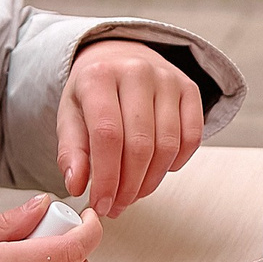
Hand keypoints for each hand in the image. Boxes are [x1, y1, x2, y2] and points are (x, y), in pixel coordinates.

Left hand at [58, 39, 202, 218]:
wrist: (120, 55)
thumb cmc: (93, 90)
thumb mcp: (70, 114)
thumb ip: (71, 151)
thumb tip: (77, 184)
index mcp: (99, 76)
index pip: (107, 136)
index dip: (106, 178)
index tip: (101, 204)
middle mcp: (136, 72)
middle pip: (140, 145)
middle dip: (128, 186)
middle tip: (117, 206)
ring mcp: (168, 79)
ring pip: (167, 146)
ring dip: (151, 181)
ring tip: (134, 193)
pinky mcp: (190, 89)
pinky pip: (192, 138)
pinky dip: (176, 163)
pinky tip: (158, 170)